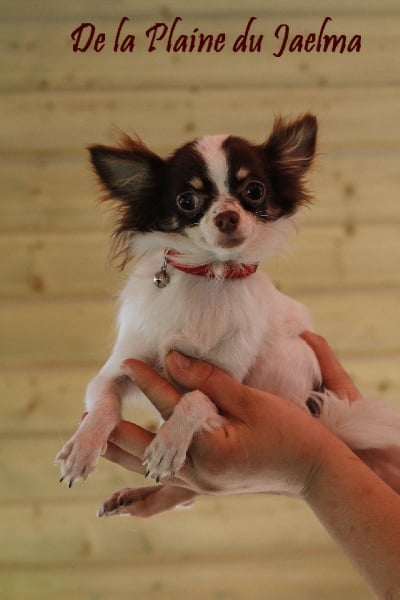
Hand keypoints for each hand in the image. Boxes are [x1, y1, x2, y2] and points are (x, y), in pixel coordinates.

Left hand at [100, 333, 343, 515]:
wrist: (316, 472)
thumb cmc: (290, 433)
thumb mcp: (251, 402)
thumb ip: (209, 381)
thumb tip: (173, 359)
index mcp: (209, 448)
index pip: (169, 409)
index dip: (149, 381)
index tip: (128, 362)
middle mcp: (198, 472)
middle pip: (145, 448)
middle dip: (115, 429)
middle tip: (87, 413)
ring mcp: (201, 483)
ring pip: (150, 468)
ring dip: (123, 452)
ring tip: (96, 440)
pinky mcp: (207, 486)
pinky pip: (166, 485)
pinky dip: (144, 480)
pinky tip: (129, 482)